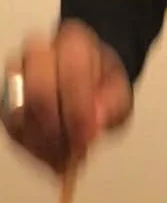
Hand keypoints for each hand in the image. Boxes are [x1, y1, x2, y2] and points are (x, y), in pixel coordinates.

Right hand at [2, 20, 132, 171]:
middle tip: (73, 152)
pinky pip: (12, 128)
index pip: (71, 73)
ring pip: (19, 113)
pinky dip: (32, 148)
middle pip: (37, 92)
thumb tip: (94, 123)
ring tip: (64, 160)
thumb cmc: (101, 83)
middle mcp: (39, 52)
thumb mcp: (120, 93)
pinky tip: (52, 158)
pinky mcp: (7, 100)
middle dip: (56, 129)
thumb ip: (111, 107)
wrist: (89, 79)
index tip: (88, 138)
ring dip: (43, 144)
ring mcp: (18, 74)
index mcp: (72, 41)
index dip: (79, 111)